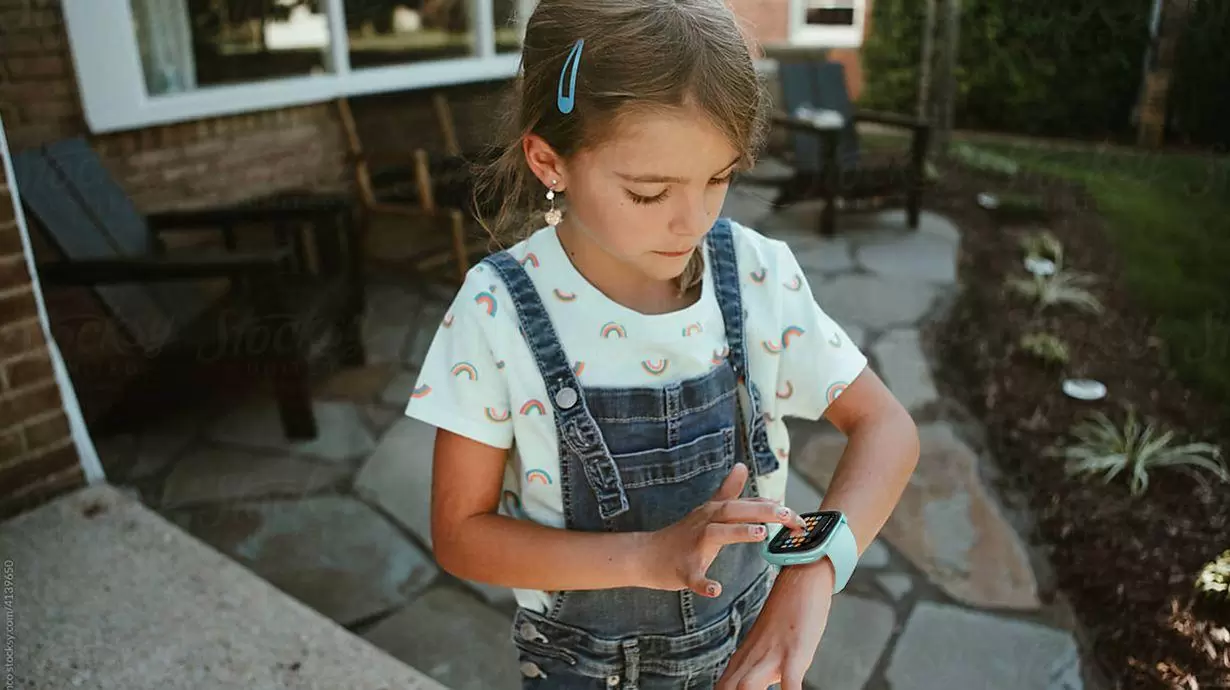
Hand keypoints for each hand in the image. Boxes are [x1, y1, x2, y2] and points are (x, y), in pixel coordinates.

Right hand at [638, 462, 806, 597]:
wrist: (646, 556)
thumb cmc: (682, 535)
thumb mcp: (707, 510)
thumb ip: (727, 491)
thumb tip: (742, 466)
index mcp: (714, 512)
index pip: (748, 505)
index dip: (774, 508)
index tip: (799, 516)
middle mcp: (705, 523)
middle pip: (734, 511)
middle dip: (762, 511)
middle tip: (789, 516)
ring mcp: (693, 546)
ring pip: (716, 535)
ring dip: (738, 532)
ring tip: (761, 534)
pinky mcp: (683, 569)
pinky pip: (694, 576)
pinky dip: (704, 583)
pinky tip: (716, 589)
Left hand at [717, 560, 835, 689]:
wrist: (800, 579)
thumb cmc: (787, 616)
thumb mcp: (768, 648)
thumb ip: (759, 671)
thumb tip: (762, 686)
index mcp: (742, 660)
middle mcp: (751, 660)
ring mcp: (771, 655)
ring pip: (746, 689)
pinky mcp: (794, 652)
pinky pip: (790, 682)